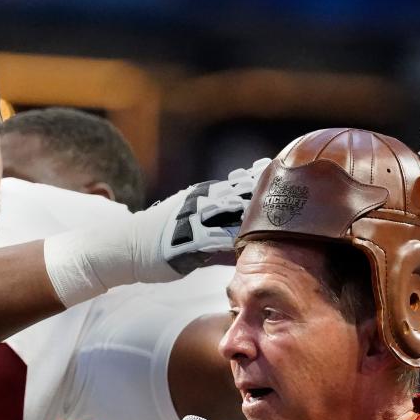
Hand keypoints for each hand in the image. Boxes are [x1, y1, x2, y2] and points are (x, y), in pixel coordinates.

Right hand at [43, 159, 268, 306]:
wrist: (122, 247)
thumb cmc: (156, 237)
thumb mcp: (183, 217)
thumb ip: (210, 215)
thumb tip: (235, 217)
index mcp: (201, 195)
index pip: (238, 183)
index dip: (263, 178)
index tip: (287, 172)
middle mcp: (197, 203)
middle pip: (240, 194)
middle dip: (268, 192)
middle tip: (297, 190)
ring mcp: (190, 221)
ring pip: (230, 214)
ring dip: (257, 213)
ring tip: (284, 215)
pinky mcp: (184, 242)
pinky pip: (214, 240)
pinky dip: (235, 239)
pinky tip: (254, 242)